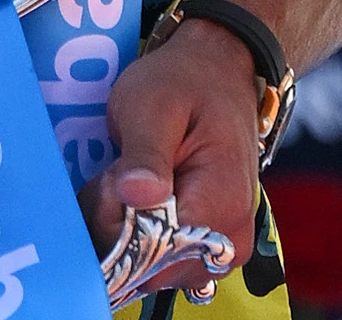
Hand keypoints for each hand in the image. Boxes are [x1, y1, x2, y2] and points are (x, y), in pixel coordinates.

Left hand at [84, 17, 262, 298]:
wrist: (217, 72)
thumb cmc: (185, 84)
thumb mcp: (154, 106)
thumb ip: (144, 154)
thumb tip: (134, 195)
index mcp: (221, 206)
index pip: (151, 251)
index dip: (117, 221)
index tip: (113, 173)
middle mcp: (228, 241)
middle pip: (149, 268)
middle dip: (117, 228)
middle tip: (119, 170)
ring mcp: (220, 248)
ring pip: (150, 269)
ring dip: (123, 231)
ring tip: (127, 178)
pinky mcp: (208, 245)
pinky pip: (161, 261)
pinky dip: (136, 234)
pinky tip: (133, 197)